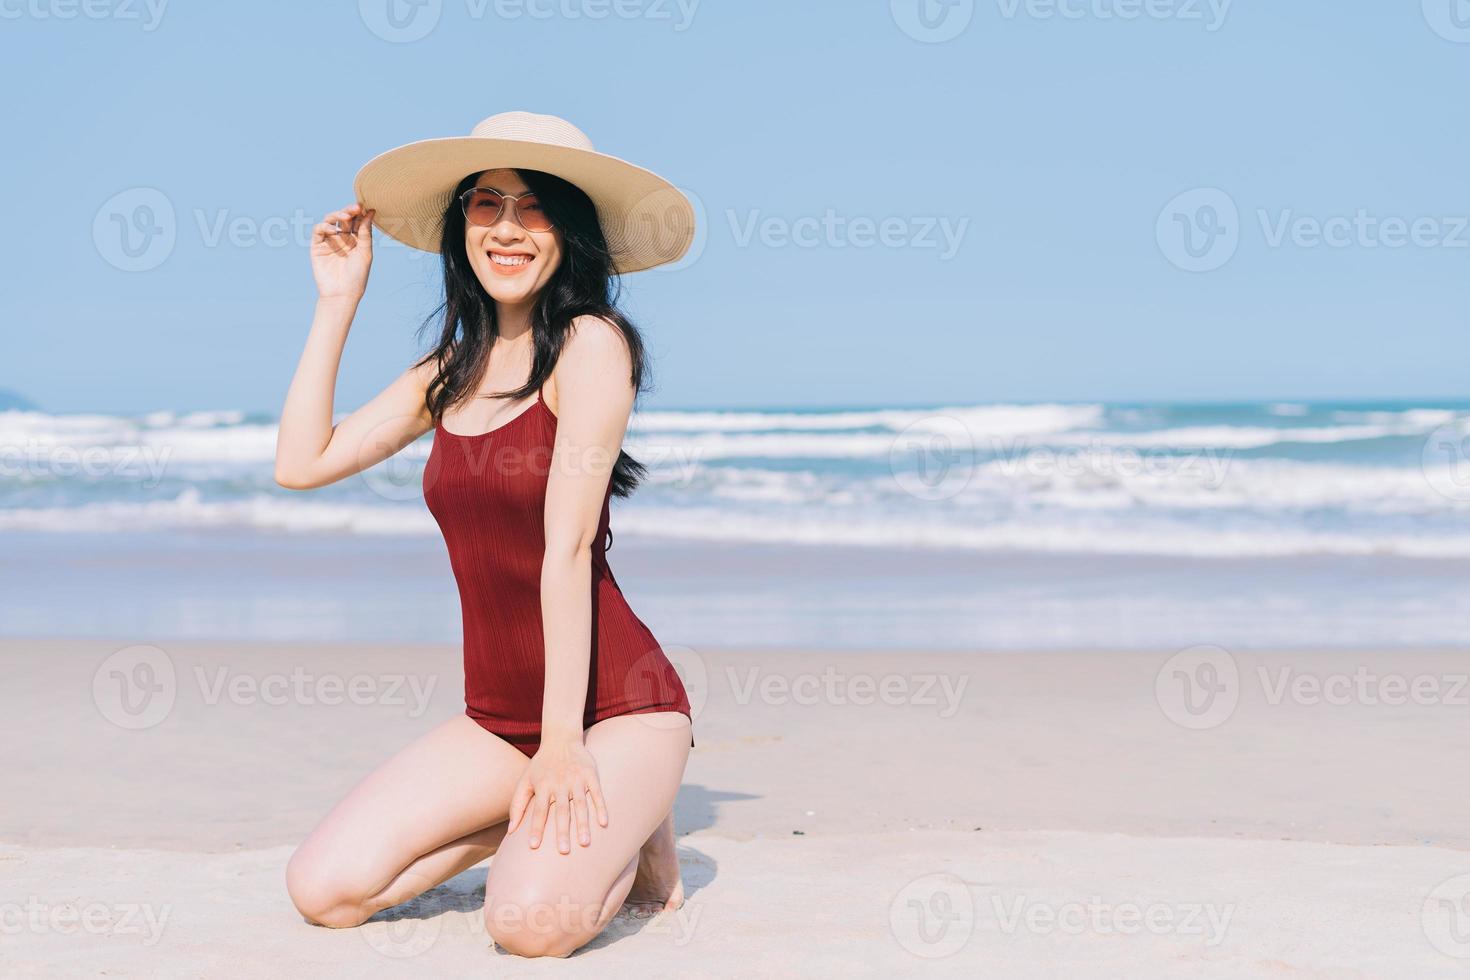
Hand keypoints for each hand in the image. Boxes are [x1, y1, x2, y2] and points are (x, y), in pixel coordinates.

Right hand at [311, 203, 373, 300]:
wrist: (342, 294)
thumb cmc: (357, 276)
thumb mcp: (365, 253)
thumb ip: (366, 233)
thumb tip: (370, 212)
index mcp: (356, 239)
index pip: (357, 221)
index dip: (361, 213)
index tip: (367, 207)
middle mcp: (342, 238)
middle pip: (344, 218)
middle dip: (350, 211)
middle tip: (357, 207)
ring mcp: (329, 241)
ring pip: (330, 220)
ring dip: (337, 215)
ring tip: (345, 215)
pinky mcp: (317, 246)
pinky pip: (319, 231)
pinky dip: (325, 227)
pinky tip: (334, 230)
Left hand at [506, 737, 608, 852]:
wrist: (561, 738)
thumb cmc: (541, 764)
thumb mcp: (525, 781)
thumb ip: (517, 805)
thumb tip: (511, 830)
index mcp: (543, 786)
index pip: (539, 811)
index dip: (536, 828)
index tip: (533, 846)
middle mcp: (560, 784)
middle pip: (561, 811)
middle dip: (562, 831)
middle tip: (563, 851)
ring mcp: (577, 779)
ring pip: (580, 804)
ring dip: (583, 823)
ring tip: (584, 843)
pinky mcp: (590, 774)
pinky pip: (596, 793)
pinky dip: (600, 807)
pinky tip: (603, 823)